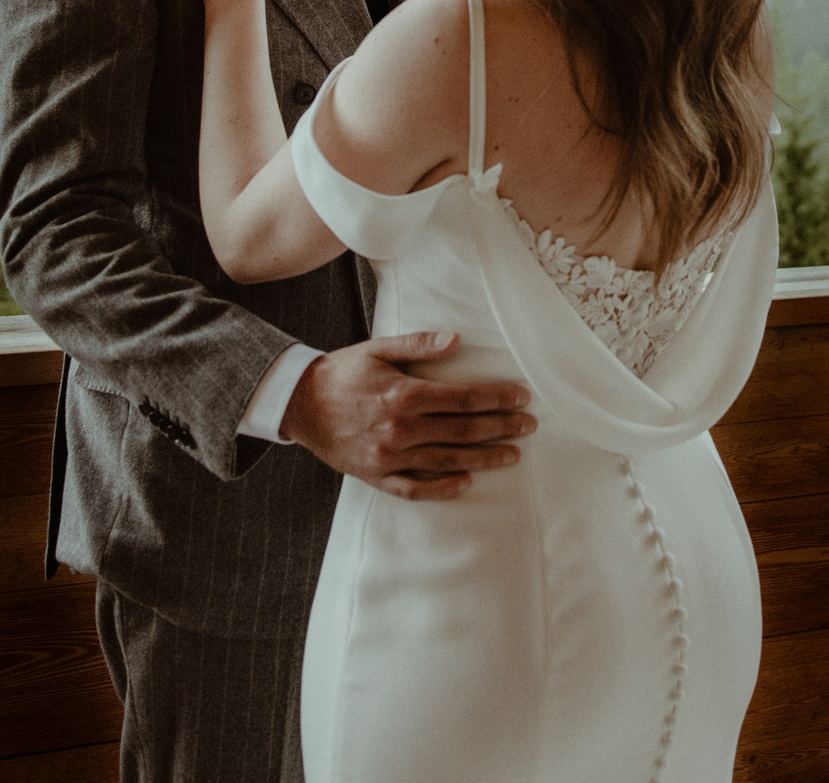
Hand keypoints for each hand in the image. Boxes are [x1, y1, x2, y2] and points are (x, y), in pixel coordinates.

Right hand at [281, 331, 535, 499]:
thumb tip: (456, 340)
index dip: (497, 398)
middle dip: (501, 427)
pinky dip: (443, 488)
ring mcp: (390, 456)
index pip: (463, 398)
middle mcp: (400, 429)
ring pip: (448, 460)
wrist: (299, 403)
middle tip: (529, 425)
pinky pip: (416, 488)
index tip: (522, 397)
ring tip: (513, 455)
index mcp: (404, 394)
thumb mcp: (377, 349)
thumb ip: (418, 345)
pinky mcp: (377, 475)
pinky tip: (466, 482)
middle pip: (463, 430)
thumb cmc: (343, 372)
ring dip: (485, 458)